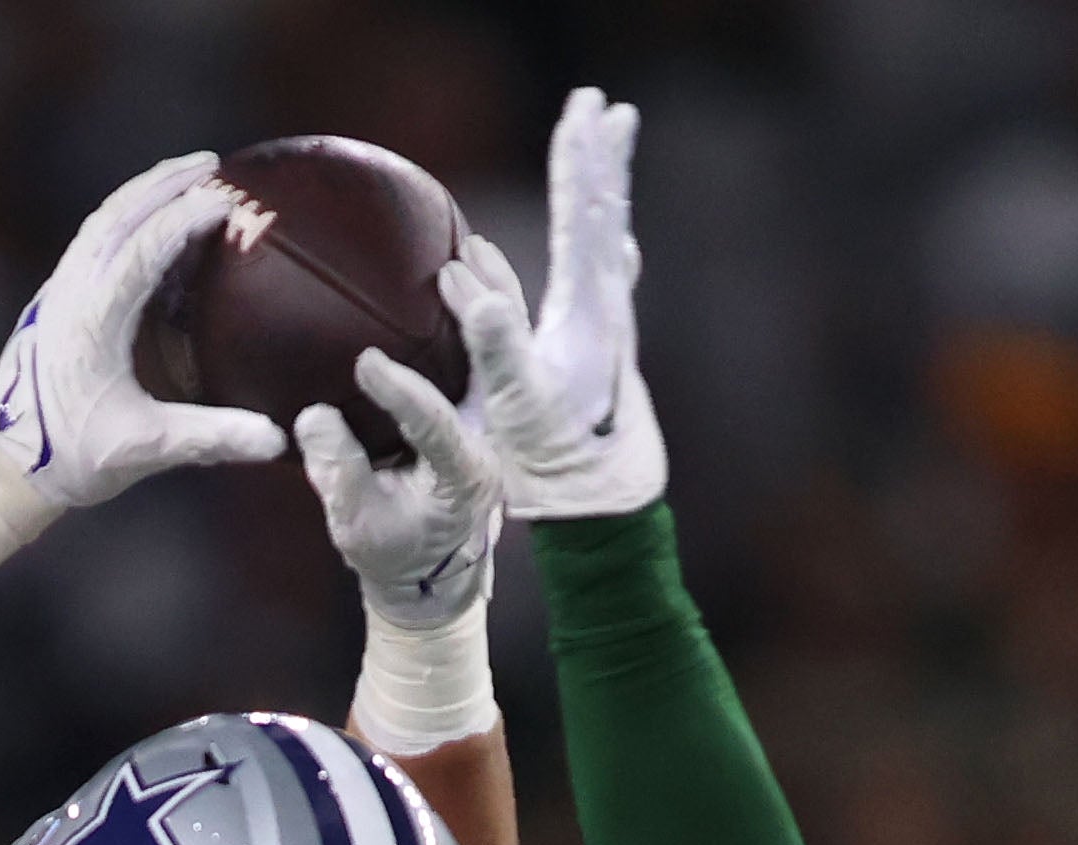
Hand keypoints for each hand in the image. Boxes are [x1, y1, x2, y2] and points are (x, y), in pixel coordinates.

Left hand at [0, 155, 292, 508]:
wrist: (8, 468)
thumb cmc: (74, 458)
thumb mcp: (144, 448)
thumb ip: (211, 438)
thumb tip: (277, 440)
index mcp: (92, 322)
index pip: (142, 250)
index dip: (184, 220)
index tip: (225, 203)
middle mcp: (71, 295)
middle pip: (119, 216)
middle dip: (166, 184)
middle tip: (213, 165)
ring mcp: (59, 292)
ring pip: (103, 220)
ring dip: (144, 191)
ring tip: (186, 173)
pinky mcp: (56, 298)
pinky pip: (92, 238)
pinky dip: (126, 213)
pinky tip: (149, 213)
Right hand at [296, 243, 516, 633]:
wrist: (431, 567)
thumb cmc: (391, 551)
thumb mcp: (356, 528)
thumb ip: (337, 475)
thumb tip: (311, 417)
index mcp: (464, 475)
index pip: (437, 425)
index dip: (402, 395)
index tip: (366, 364)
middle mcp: (490, 440)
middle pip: (495, 373)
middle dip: (475, 320)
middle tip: (448, 270)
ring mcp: (492, 420)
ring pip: (503, 349)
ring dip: (490, 295)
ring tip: (468, 246)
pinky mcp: (482, 404)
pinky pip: (490, 348)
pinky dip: (481, 305)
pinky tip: (464, 262)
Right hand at [468, 90, 667, 520]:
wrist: (605, 509)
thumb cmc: (553, 463)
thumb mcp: (515, 402)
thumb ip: (493, 338)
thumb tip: (464, 275)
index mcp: (586, 312)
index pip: (582, 217)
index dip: (577, 161)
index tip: (579, 109)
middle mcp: (607, 309)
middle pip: (604, 212)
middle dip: (597, 155)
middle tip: (603, 102)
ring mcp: (609, 326)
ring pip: (610, 237)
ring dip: (605, 189)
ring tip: (610, 148)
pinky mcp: (603, 347)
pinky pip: (605, 273)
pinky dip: (604, 239)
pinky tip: (613, 241)